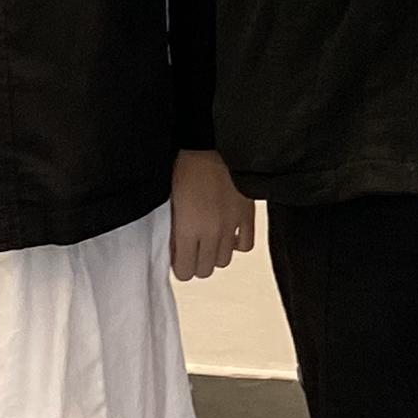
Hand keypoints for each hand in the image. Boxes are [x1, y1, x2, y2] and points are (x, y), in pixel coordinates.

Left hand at [168, 147, 258, 280]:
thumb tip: (177, 250)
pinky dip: (237, 243)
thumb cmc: (186, 167)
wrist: (211, 145)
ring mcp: (231, 225)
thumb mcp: (170, 201)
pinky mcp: (247, 216)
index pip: (185, 272)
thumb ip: (175, 231)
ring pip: (225, 261)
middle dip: (196, 262)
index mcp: (188, 230)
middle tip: (192, 249)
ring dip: (216, 253)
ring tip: (210, 240)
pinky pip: (246, 245)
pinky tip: (229, 232)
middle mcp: (211, 233)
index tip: (178, 257)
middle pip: (205, 270)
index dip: (180, 266)